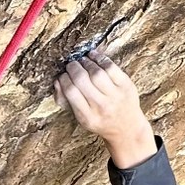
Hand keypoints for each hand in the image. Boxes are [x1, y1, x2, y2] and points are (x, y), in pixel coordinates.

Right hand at [55, 53, 155, 168]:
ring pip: (96, 72)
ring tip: (82, 61)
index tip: (62, 75)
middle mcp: (102, 106)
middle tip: (71, 65)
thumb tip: (57, 81)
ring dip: (86, 62)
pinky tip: (93, 56)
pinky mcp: (126, 85)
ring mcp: (115, 96)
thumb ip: (66, 101)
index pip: (71, 91)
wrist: (127, 128)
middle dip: (73, 68)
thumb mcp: (81, 118)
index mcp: (87, 117)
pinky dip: (100, 58)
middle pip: (82, 80)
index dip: (64, 79)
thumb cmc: (100, 120)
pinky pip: (111, 67)